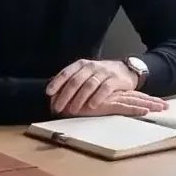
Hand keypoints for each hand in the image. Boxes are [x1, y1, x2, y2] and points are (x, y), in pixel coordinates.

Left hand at [46, 58, 164, 117]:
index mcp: (82, 65)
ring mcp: (104, 72)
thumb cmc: (102, 75)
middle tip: (58, 108)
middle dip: (65, 95)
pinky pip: (105, 88)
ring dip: (79, 99)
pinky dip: (97, 97)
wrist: (126, 70)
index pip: (66, 72)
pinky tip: (91, 106)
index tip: (49, 93)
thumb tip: (54, 95)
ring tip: (73, 110)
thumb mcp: (86, 73)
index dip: (57, 82)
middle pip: (75, 81)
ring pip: (89, 85)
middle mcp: (91, 66)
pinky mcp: (115, 80)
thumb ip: (73, 81)